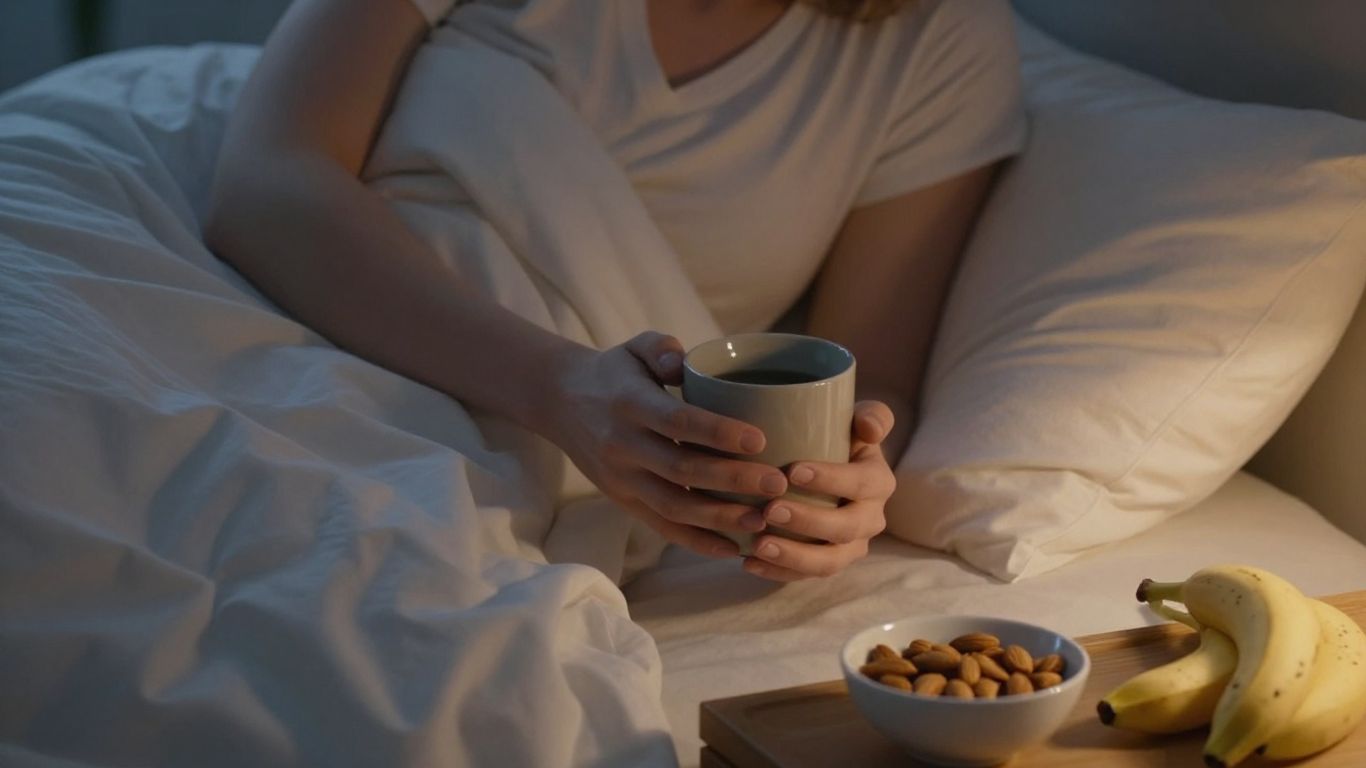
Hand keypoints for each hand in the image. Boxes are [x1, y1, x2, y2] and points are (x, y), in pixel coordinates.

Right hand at [543, 331, 788, 557]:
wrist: (560, 402)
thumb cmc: (615, 372)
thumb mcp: (634, 346)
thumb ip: (661, 348)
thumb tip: (683, 365)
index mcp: (630, 404)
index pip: (677, 422)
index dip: (718, 433)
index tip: (760, 440)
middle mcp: (623, 446)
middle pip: (681, 471)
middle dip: (733, 481)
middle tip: (777, 484)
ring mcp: (621, 479)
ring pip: (673, 507)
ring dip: (720, 518)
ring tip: (763, 520)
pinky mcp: (623, 501)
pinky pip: (661, 527)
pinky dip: (697, 542)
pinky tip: (733, 549)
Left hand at [742, 401, 895, 580]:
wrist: (823, 470)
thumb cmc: (835, 439)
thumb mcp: (854, 421)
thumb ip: (871, 415)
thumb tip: (868, 427)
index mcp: (878, 482)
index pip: (861, 484)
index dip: (831, 480)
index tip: (792, 471)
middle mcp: (870, 519)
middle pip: (845, 529)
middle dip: (808, 521)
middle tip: (770, 509)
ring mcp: (849, 547)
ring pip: (828, 562)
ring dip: (793, 556)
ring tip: (757, 545)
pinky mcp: (825, 564)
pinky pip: (805, 577)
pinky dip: (778, 572)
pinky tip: (749, 562)